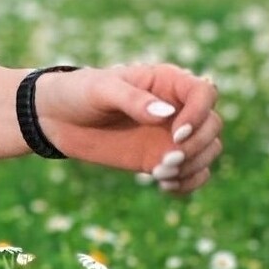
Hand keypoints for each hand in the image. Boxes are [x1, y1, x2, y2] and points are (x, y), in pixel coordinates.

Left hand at [33, 63, 221, 195]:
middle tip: (166, 161)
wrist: (56, 118)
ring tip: (160, 174)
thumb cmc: (78, 92)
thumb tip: (167, 114)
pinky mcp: (162, 158)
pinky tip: (164, 186)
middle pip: (213, 125)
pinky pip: (193, 173)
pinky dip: (189, 183)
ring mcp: (171, 135)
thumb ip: (132, 100)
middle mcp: (176, 107)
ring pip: (209, 150)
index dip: (200, 114)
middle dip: (197, 146)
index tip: (177, 134)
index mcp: (167, 81)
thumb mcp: (101, 90)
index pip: (205, 93)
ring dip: (193, 166)